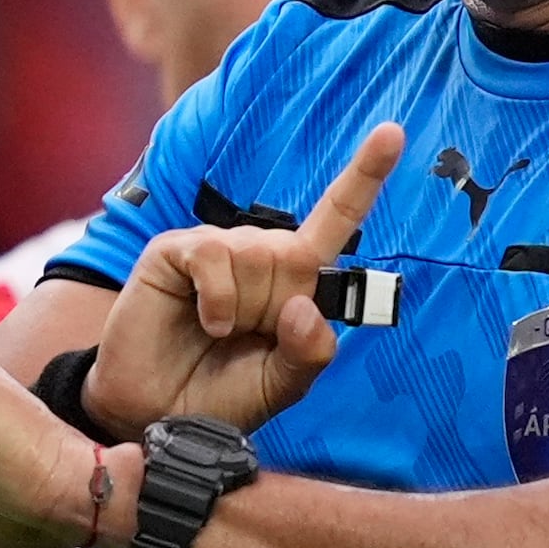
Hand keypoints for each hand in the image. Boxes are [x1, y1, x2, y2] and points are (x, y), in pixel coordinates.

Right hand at [91, 127, 400, 432]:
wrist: (156, 414)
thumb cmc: (220, 394)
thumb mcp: (281, 386)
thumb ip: (308, 354)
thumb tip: (305, 306)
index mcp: (294, 279)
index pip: (335, 219)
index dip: (365, 175)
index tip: (392, 133)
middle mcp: (260, 255)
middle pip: (295, 257)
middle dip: (276, 309)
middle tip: (243, 341)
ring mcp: (217, 249)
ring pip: (256, 255)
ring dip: (243, 308)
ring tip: (218, 332)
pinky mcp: (176, 251)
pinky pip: (215, 256)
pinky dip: (217, 298)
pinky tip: (205, 321)